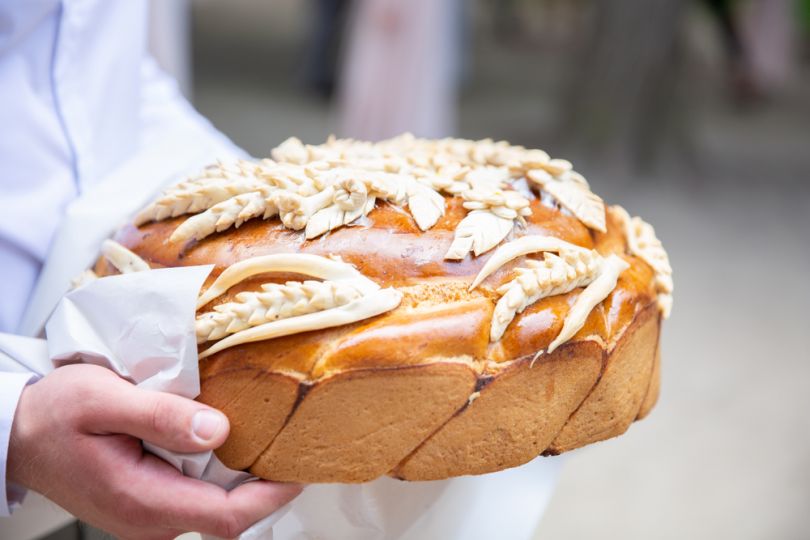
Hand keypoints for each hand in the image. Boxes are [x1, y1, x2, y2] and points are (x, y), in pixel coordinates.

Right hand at [7, 364, 301, 538]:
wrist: (20, 432)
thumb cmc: (55, 413)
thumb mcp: (105, 399)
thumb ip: (162, 417)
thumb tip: (219, 430)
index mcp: (141, 499)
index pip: (226, 517)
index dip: (270, 497)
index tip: (298, 469)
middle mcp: (147, 520)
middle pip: (227, 516)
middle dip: (264, 487)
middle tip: (289, 444)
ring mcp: (147, 517)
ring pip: (214, 509)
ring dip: (243, 481)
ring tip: (266, 440)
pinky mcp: (147, 506)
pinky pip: (196, 499)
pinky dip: (220, 478)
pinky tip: (228, 446)